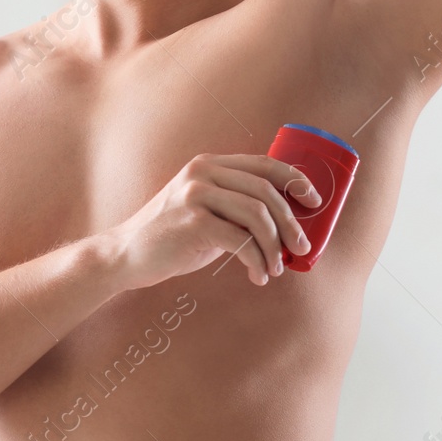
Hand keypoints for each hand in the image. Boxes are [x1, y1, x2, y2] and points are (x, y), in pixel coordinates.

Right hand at [102, 153, 323, 289]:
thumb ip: (236, 204)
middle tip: (301, 248)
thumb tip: (287, 220)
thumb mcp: (205, 208)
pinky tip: (258, 276)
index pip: (264, 164)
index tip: (314, 202)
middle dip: (291, 223)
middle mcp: (203, 173)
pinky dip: (257, 261)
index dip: (295, 180)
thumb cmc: (173, 236)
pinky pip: (241, 242)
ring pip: (258, 216)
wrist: (127, 254)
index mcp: (210, 164)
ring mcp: (196, 196)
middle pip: (266, 192)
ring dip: (275, 247)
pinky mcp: (193, 223)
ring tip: (277, 268)